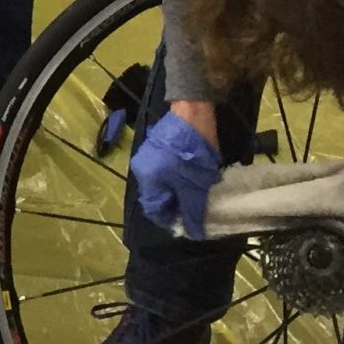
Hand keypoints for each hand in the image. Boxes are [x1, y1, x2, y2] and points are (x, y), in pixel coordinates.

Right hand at [133, 111, 223, 240]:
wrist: (194, 110)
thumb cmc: (192, 150)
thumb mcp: (196, 184)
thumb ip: (193, 210)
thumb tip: (194, 232)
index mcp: (147, 179)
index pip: (155, 211)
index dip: (173, 220)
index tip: (192, 223)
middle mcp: (143, 170)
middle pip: (159, 198)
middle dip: (179, 206)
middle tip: (199, 209)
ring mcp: (150, 157)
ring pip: (165, 185)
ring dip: (181, 192)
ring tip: (200, 193)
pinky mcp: (159, 148)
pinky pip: (167, 172)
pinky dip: (180, 179)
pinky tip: (195, 177)